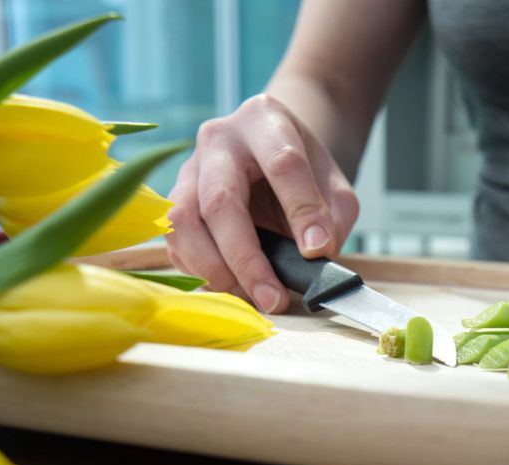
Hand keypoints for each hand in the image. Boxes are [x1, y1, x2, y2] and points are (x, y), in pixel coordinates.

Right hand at [165, 94, 358, 312]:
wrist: (273, 152)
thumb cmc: (306, 172)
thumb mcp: (335, 186)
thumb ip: (333, 217)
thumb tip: (314, 254)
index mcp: (265, 121)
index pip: (282, 164)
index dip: (301, 210)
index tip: (317, 251)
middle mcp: (218, 139)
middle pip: (220, 200)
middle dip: (246, 258)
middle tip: (272, 298)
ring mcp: (189, 169)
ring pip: (182, 222)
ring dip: (214, 269)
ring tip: (249, 296)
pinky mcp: (174, 200)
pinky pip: (173, 241)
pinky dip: (199, 271)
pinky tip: (230, 287)